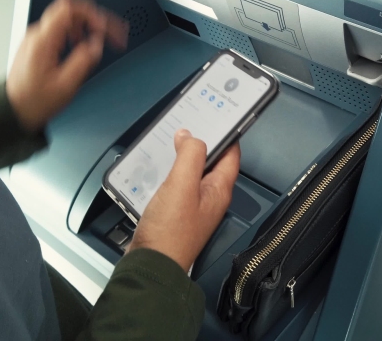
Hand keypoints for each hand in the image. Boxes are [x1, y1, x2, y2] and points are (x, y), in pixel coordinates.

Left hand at [7, 0, 128, 131]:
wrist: (14, 110)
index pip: (68, 8)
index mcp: (43, 41)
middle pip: (71, 9)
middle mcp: (38, 34)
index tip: (104, 29)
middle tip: (114, 33)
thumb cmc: (35, 101)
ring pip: (67, 16)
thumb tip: (97, 42)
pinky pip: (61, 27)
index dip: (91, 14)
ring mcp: (37, 37)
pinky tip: (84, 42)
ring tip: (102, 39)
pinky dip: (78, 30)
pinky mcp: (39, 43)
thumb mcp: (65, 86)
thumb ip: (83, 61)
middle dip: (96, 18)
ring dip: (88, 24)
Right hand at [128, 129, 240, 271]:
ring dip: (182, 156)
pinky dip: (169, 171)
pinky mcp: (175, 212)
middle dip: (201, 142)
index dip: (227, 134)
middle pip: (211, 162)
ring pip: (191, 172)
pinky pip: (176, 184)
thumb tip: (190, 135)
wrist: (150, 265)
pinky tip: (157, 165)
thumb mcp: (181, 185)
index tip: (216, 116)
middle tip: (188, 123)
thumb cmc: (170, 230)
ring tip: (170, 139)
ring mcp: (192, 205)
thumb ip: (189, 156)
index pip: (231, 155)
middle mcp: (209, 197)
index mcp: (219, 190)